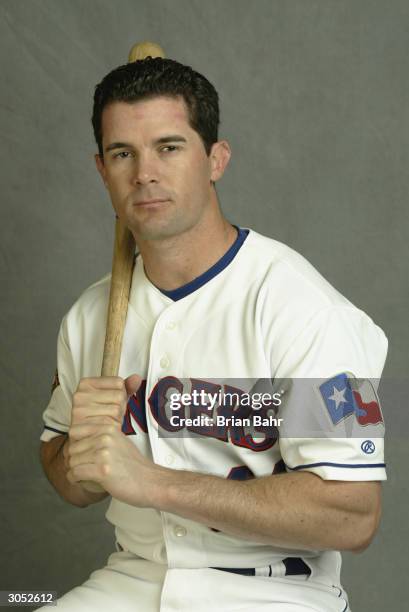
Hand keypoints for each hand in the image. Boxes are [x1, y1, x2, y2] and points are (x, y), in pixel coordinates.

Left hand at [66, 374, 141, 493]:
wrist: (150, 482)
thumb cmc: (133, 466)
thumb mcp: (118, 441)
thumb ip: (99, 436)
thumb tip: (74, 438)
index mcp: (108, 427)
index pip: (75, 430)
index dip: (73, 443)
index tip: (79, 453)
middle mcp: (105, 437)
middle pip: (71, 448)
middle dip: (73, 460)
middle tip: (81, 468)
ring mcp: (104, 453)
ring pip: (72, 461)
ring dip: (74, 471)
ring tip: (83, 475)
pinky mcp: (102, 470)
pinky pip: (75, 473)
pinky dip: (75, 479)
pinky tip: (81, 480)